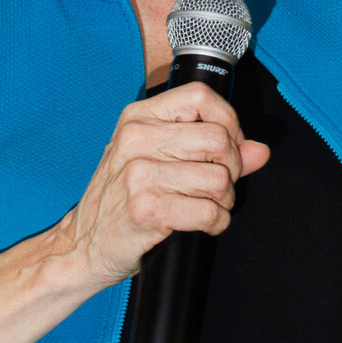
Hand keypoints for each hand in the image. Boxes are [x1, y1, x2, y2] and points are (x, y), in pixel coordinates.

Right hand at [58, 82, 270, 284]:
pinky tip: (202, 225)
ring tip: (206, 207)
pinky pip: (209, 212)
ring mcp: (139, 174)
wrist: (83, 245)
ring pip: (218, 179)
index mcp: (138, 118)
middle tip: (217, 186)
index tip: (228, 146)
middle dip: (231, 169)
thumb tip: (259, 150)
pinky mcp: (146, 209)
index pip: (201, 97)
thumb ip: (211, 152)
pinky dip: (216, 223)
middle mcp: (136, 139)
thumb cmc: (120, 201)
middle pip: (218, 140)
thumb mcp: (156, 161)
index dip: (228, 121)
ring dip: (223, 201)